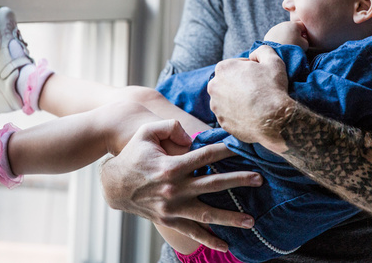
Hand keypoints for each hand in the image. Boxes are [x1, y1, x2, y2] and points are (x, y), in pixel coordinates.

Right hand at [100, 120, 261, 251]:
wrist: (113, 186)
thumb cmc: (132, 156)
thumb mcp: (145, 132)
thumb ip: (169, 126)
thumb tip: (191, 136)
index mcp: (171, 166)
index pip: (205, 156)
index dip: (225, 150)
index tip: (242, 147)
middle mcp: (174, 189)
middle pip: (213, 184)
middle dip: (238, 181)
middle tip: (259, 179)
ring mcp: (173, 207)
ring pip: (207, 214)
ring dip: (231, 217)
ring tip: (252, 220)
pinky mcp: (169, 220)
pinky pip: (192, 232)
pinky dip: (209, 240)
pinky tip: (227, 245)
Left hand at [208, 45, 293, 152]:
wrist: (273, 120)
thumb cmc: (272, 88)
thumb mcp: (273, 60)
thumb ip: (262, 50)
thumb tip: (254, 55)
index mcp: (223, 68)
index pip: (237, 65)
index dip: (251, 69)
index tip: (260, 76)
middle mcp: (214, 86)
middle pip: (229, 81)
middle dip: (241, 83)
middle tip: (258, 89)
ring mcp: (216, 106)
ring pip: (227, 98)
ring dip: (237, 98)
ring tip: (254, 103)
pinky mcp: (221, 122)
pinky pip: (229, 114)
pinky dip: (237, 113)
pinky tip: (250, 113)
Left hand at [263, 21, 308, 49]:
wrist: (276, 55)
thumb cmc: (292, 49)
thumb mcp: (305, 45)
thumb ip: (306, 39)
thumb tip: (302, 38)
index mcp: (294, 24)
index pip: (303, 26)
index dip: (305, 34)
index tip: (304, 40)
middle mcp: (283, 23)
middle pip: (292, 27)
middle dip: (295, 34)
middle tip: (295, 44)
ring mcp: (275, 28)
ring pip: (284, 30)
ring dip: (286, 36)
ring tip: (287, 46)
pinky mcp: (268, 34)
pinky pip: (276, 35)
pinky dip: (279, 39)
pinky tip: (280, 46)